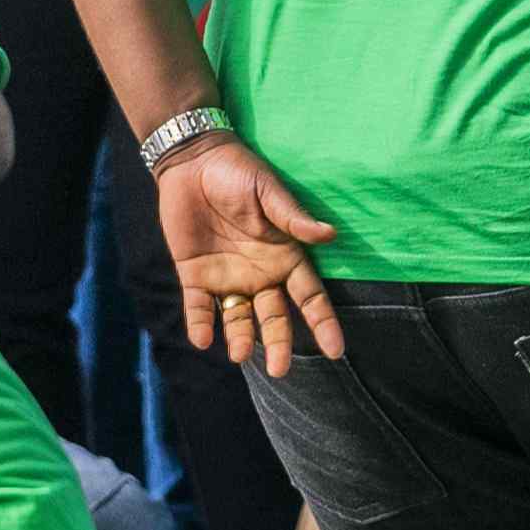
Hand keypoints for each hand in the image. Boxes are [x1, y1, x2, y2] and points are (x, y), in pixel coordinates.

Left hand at [151, 138, 346, 375]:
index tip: (336, 350)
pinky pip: (199, 308)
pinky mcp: (195, 275)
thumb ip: (293, 218)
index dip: (323, 323)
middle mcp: (260, 274)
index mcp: (284, 257)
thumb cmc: (239, 172)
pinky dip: (200, 324)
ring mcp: (228, 277)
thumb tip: (329, 234)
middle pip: (274, 317)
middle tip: (279, 369)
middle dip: (278, 344)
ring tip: (239, 354)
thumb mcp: (269, 192)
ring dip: (239, 339)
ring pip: (238, 319)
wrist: (193, 161)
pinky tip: (202, 339)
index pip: (309, 297)